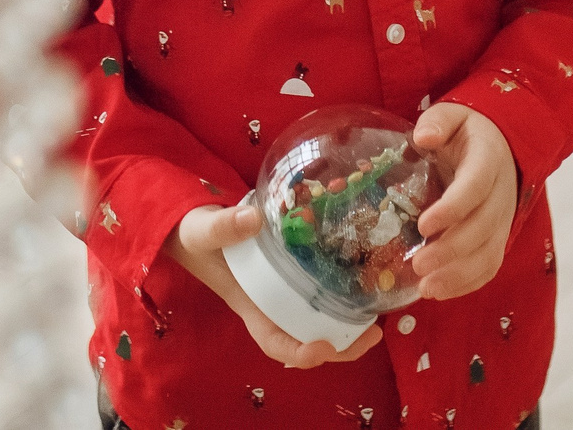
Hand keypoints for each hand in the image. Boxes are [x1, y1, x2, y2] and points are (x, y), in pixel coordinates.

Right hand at [163, 201, 383, 367]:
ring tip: (377, 318)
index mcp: (251, 306)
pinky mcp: (293, 273)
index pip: (276, 343)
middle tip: (374, 332)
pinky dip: (342, 296)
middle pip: (308, 340)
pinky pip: (320, 294)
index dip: (300, 353)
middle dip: (341, 346)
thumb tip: (253, 220)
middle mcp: (271, 306)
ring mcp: (284, 291)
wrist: (195, 225)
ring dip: (347, 326)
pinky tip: (362, 281)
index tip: (322, 348)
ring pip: (319, 321)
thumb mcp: (203, 231)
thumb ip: (222, 227)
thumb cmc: (196, 235)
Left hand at [408, 102, 516, 300]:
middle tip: (417, 265)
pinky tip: (440, 291)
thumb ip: (438, 121)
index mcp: (489, 160)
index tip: (423, 225)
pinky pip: (490, 265)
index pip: (476, 187)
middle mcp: (502, 193)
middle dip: (451, 251)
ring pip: (489, 253)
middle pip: (483, 228)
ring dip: (458, 275)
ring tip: (426, 288)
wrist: (501, 144)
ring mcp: (503, 219)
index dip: (453, 209)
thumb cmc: (467, 131)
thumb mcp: (453, 114)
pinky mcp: (499, 236)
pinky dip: (468, 282)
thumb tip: (423, 137)